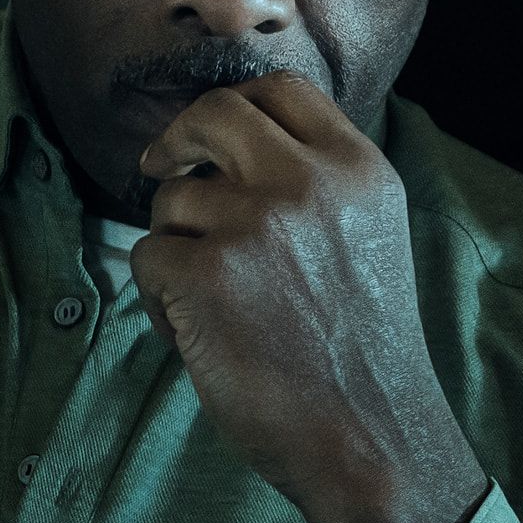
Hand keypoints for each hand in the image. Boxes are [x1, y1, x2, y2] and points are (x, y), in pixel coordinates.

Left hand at [132, 70, 488, 522]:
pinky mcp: (206, 273)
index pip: (284, 90)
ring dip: (175, 242)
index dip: (236, 104)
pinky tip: (201, 333)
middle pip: (216, 113)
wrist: (370, 432)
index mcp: (361, 171)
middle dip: (178, 139)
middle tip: (159, 168)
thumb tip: (232, 146)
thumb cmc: (364, 346)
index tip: (208, 137)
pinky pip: (148, 256)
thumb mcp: (374, 236)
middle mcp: (312, 183)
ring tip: (213, 300)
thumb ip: (323, 183)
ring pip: (173, 198)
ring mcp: (257, 224)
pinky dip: (160, 295)